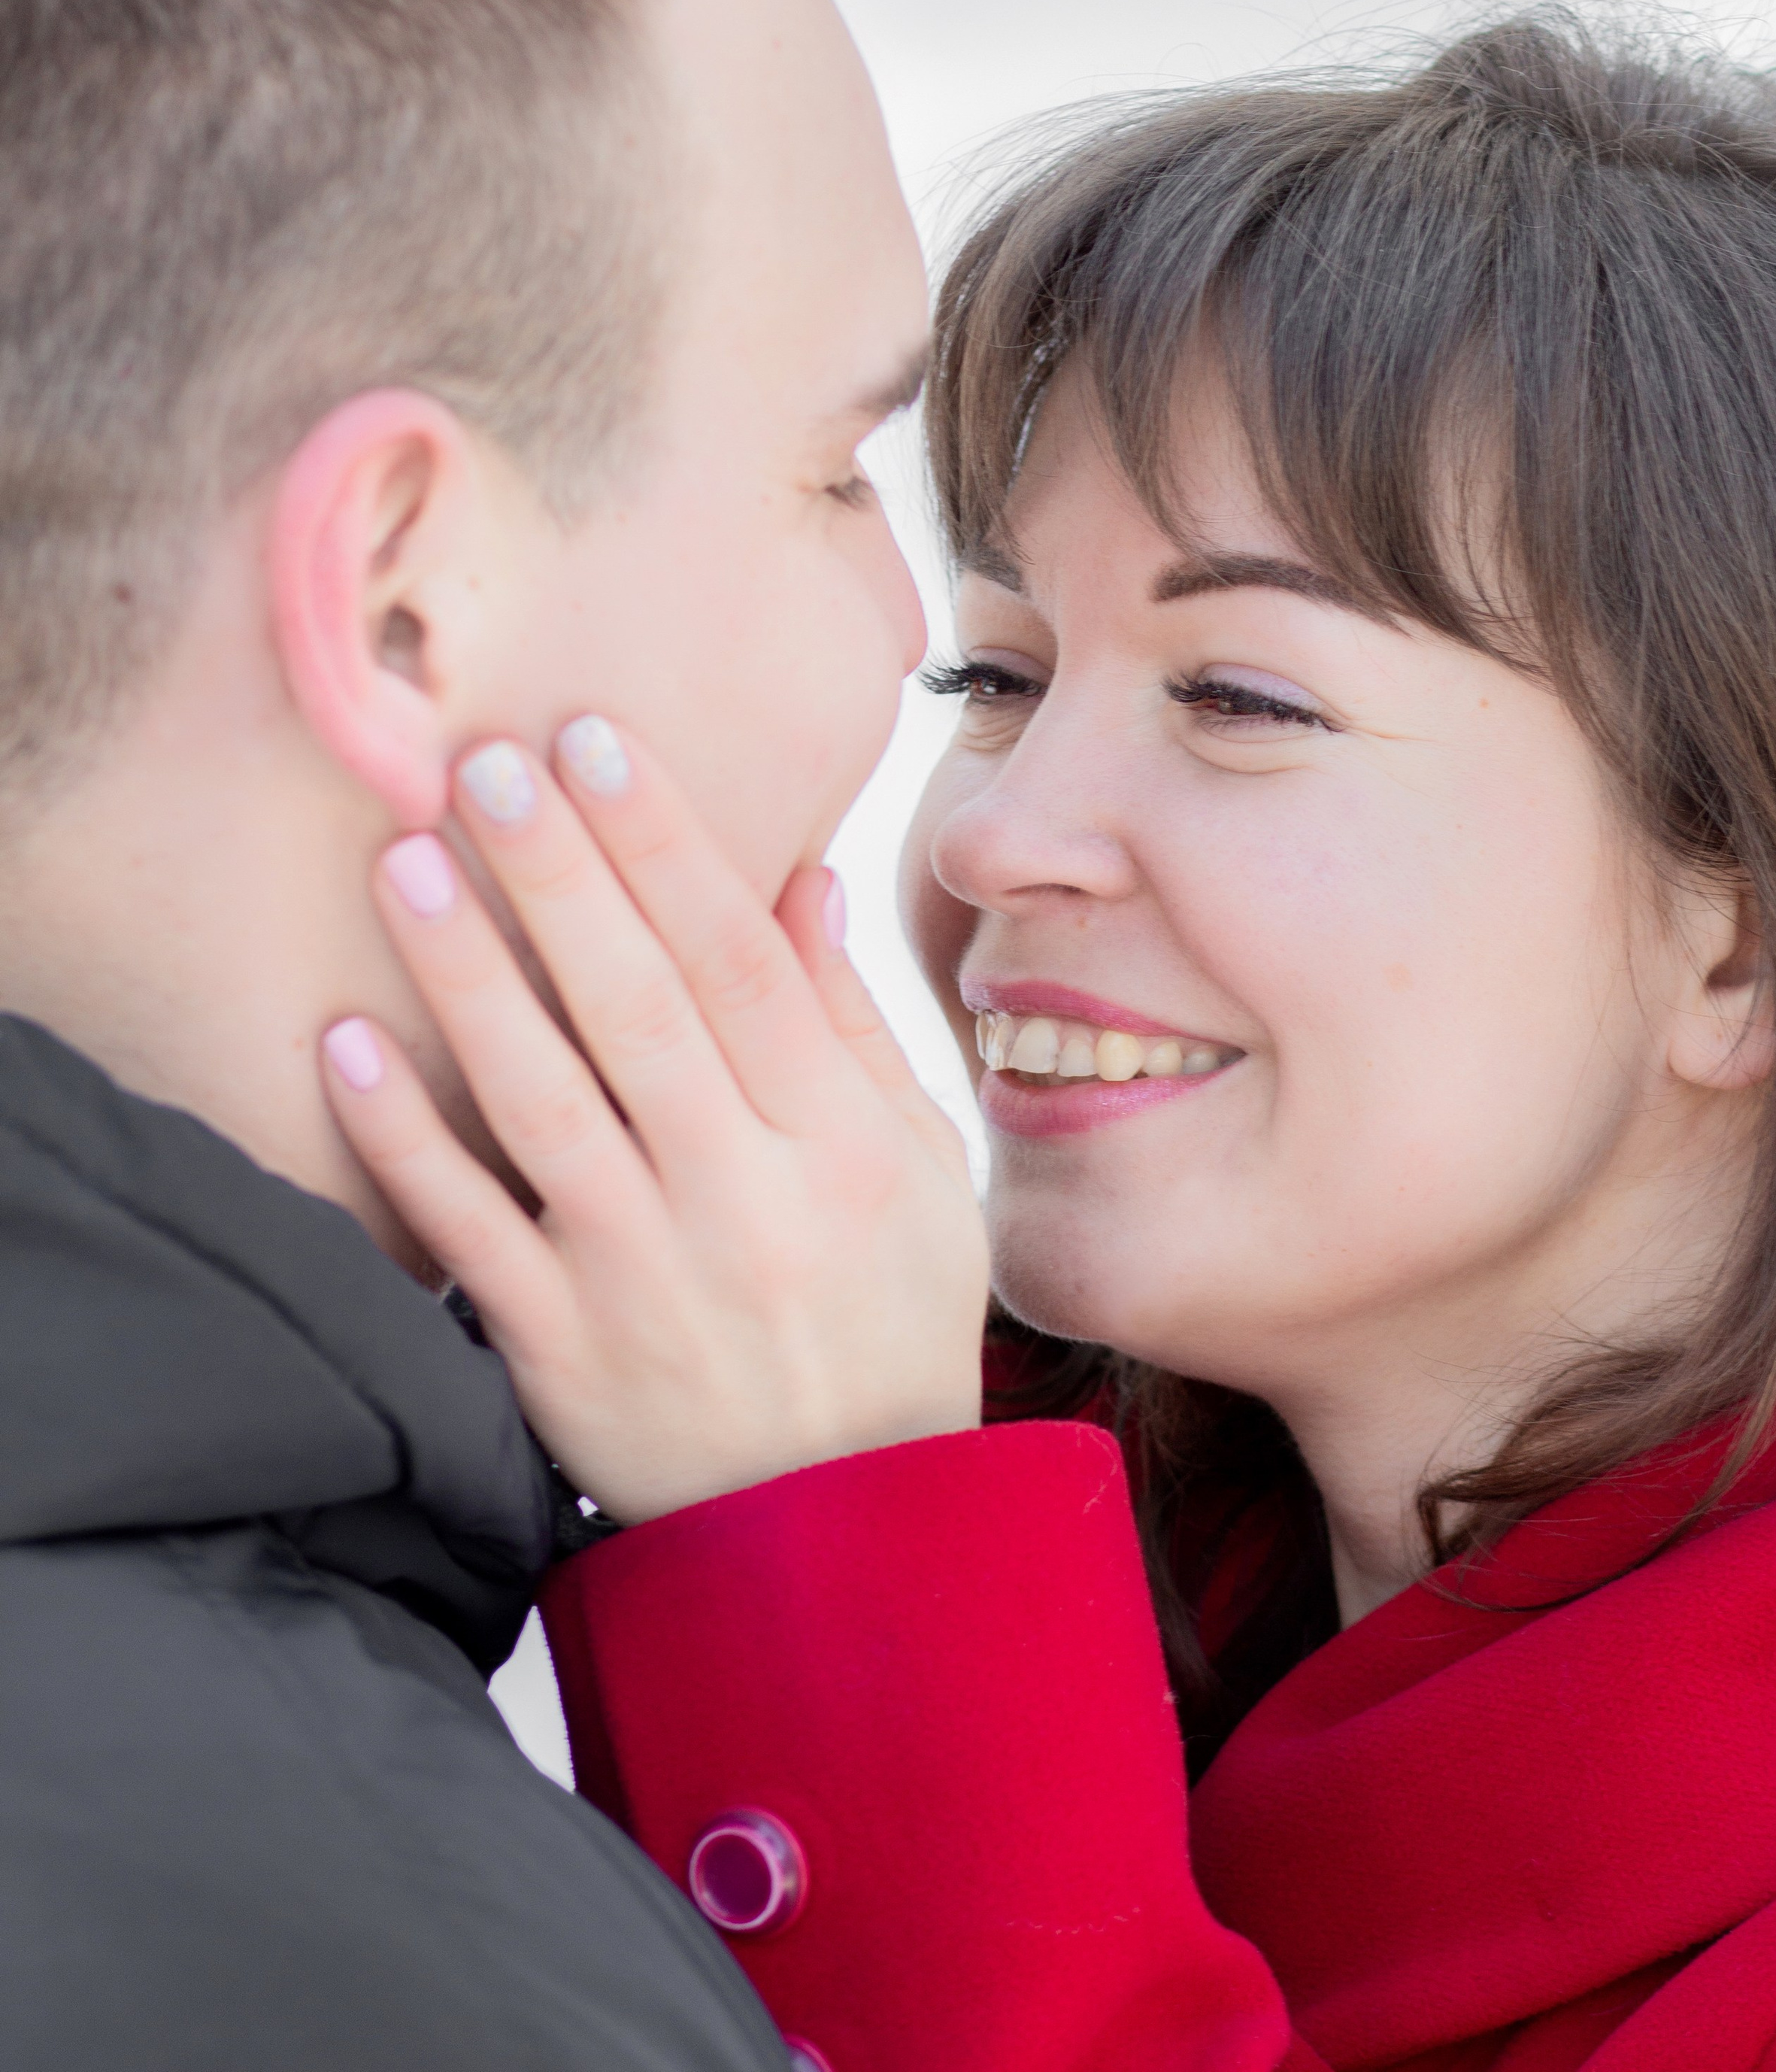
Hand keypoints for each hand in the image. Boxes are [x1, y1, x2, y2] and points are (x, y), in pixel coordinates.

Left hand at [318, 715, 988, 1521]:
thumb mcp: (921, 1178)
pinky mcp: (558, 1352)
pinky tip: (347, 1044)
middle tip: (485, 761)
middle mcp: (744, 1203)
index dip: (666, 846)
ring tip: (410, 860)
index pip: (740, 966)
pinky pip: (467, 1232)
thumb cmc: (887, 1326)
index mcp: (840, 1147)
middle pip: (637, 1010)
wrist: (843, 1541)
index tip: (599, 742)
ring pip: (542, 1104)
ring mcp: (643, 1280)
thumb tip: (797, 879)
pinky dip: (404, 1142)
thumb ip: (851, 1028)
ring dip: (468, 978)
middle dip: (558, 876)